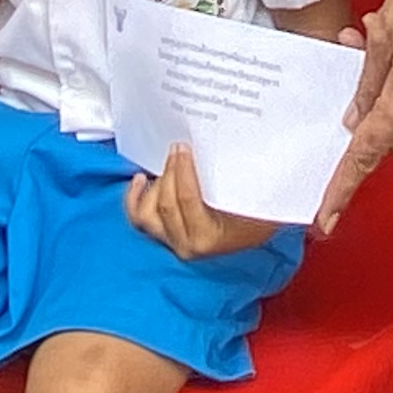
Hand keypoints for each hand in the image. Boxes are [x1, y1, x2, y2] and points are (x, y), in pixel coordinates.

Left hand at [125, 144, 282, 260]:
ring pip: (147, 213)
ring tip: (167, 164)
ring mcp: (173, 242)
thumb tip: (219, 148)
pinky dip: (135, 199)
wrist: (257, 230)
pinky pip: (140, 219)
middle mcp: (187, 244)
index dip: (182, 170)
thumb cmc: (258, 214)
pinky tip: (140, 179)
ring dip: (155, 185)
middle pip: (165, 203)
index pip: (187, 200)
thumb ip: (233, 181)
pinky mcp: (165, 236)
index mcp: (208, 237)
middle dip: (170, 172)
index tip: (184, 148)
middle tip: (178, 149)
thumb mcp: (252, 199)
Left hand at [319, 0, 392, 229]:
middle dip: (366, 101)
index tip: (325, 216)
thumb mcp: (384, 33)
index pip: (365, 153)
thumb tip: (356, 117)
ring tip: (379, 39)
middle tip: (356, 56)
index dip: (342, 186)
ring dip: (387, 85)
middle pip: (383, 128)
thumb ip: (367, 80)